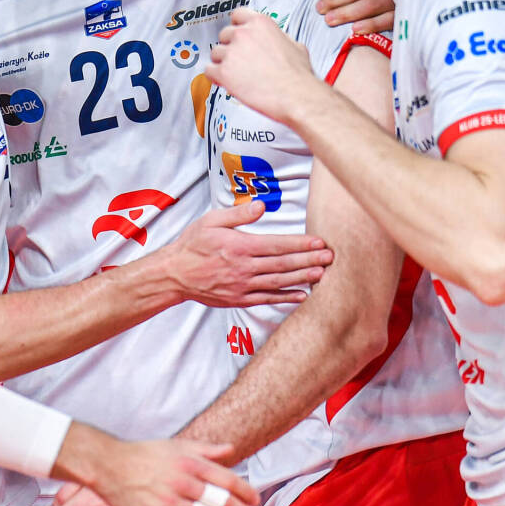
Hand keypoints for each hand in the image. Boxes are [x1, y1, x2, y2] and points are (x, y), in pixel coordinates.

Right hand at [53, 429, 257, 505]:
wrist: (109, 465)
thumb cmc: (144, 454)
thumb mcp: (176, 445)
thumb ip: (205, 449)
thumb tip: (231, 449)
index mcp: (190, 462)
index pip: (227, 479)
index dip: (245, 491)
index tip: (256, 500)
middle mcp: (183, 481)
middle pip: (221, 501)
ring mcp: (169, 501)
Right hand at [159, 201, 329, 305]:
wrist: (174, 275)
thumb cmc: (193, 244)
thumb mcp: (211, 221)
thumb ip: (238, 214)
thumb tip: (261, 206)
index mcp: (240, 246)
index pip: (277, 244)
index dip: (301, 244)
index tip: (319, 241)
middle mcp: (244, 268)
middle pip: (283, 264)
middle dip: (309, 260)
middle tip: (330, 257)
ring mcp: (243, 286)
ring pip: (279, 281)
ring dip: (302, 278)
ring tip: (322, 274)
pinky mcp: (240, 299)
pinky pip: (268, 299)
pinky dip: (286, 297)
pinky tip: (302, 295)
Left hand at [206, 8, 323, 124]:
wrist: (296, 95)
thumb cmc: (297, 75)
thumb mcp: (295, 45)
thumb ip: (279, 38)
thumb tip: (276, 39)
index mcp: (260, 23)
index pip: (237, 15)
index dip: (237, 27)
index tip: (238, 36)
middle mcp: (243, 34)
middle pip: (224, 35)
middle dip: (231, 47)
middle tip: (240, 60)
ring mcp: (232, 52)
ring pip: (216, 53)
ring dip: (223, 63)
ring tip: (237, 74)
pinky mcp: (223, 71)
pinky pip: (209, 71)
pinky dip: (216, 77)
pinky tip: (226, 82)